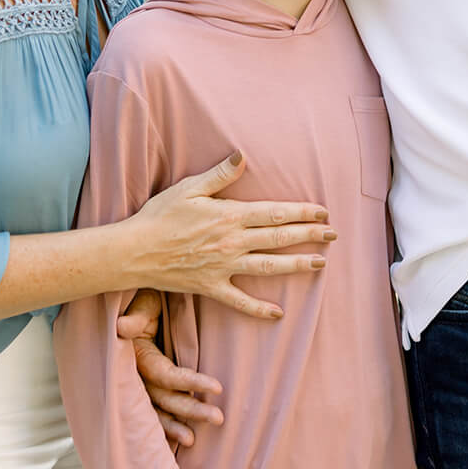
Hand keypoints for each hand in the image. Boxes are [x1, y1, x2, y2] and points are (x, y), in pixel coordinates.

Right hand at [117, 290, 222, 446]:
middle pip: (163, 397)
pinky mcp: (143, 386)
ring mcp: (137, 383)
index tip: (218, 387)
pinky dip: (163, 426)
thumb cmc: (145, 295)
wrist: (137, 297)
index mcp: (136, 354)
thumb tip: (122, 328)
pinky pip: (152, 411)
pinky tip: (179, 440)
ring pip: (157, 409)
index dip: (190, 381)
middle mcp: (134, 373)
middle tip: (219, 418)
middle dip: (190, 409)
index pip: (165, 374)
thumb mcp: (143, 300)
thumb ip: (137, 316)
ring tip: (193, 441)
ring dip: (176, 425)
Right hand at [123, 151, 335, 313]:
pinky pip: (240, 301)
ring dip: (297, 266)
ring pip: (268, 267)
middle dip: (309, 235)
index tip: (323, 212)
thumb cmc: (160, 216)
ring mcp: (224, 267)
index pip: (275, 213)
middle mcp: (232, 243)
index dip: (302, 212)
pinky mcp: (211, 287)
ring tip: (320, 264)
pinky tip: (278, 313)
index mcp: (230, 216)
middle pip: (279, 238)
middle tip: (333, 235)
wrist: (134, 251)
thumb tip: (243, 155)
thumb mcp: (189, 187)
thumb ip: (220, 174)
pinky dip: (259, 308)